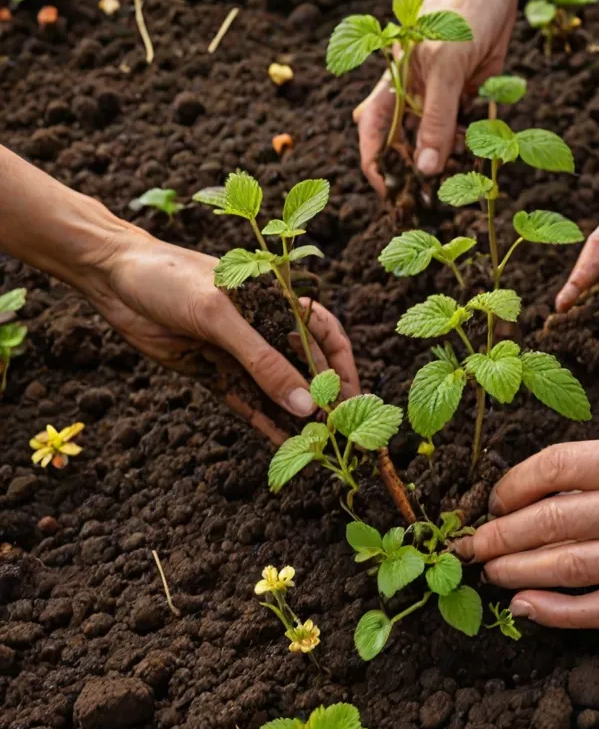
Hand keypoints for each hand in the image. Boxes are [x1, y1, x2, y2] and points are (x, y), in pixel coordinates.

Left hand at [83, 227, 359, 433]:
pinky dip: (264, 425)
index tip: (356, 404)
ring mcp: (240, 352)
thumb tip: (305, 406)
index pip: (328, 338)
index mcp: (279, 301)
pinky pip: (246, 403)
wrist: (112, 277)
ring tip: (316, 451)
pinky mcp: (215, 372)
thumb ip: (263, 362)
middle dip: (323, 403)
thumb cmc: (171, 279)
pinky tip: (283, 448)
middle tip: (340, 438)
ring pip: (277, 392)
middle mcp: (265, 328)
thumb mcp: (220, 317)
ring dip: (295, 420)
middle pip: (306, 370)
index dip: (345, 370)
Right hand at [354, 0, 518, 195]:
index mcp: (393, 88)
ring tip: (464, 167)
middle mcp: (412, 98)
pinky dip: (473, 145)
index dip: (378, 168)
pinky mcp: (466, 98)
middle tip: (436, 196)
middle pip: (406, 148)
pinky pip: (466, 132)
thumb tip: (425, 170)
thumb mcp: (446, 69)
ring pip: (438, 144)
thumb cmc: (459, 15)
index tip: (393, 196)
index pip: (373, 137)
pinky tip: (483, 150)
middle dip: (418, 172)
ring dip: (451, 160)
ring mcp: (439, 100)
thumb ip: (436, 120)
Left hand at [461, 407, 598, 627]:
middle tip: (468, 545)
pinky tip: (527, 609)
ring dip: (518, 573)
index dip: (511, 487)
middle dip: (499, 536)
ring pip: (570, 567)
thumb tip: (570, 470)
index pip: (553, 470)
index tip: (494, 499)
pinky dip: (563, 612)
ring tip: (487, 573)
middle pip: (550, 521)